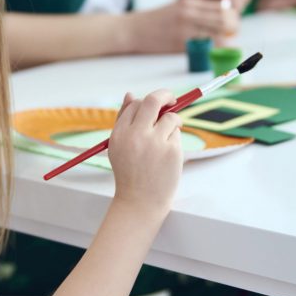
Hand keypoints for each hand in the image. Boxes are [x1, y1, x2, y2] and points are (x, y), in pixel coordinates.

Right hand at [109, 90, 182, 213]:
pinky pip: (177, 134)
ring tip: (168, 139)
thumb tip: (130, 94)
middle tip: (173, 100)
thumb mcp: (119, 147)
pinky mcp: (171, 150)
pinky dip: (174, 139)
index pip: (134, 104)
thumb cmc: (130, 173)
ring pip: (170, 117)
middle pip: (153, 100)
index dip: (146, 103)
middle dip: (166, 95)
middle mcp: (136, 135)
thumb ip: (124, 121)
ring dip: (173, 122)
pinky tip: (167, 155)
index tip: (156, 105)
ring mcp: (154, 142)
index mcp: (120, 133)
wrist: (140, 201)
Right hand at [123, 0, 239, 52]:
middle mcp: (189, 13)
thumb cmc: (156, 21)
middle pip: (225, 18)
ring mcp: (184, 28)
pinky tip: (210, 50)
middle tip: (230, 34)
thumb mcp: (177, 8)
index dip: (232, 15)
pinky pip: (205, 46)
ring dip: (225, 40)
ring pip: (219, 33)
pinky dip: (212, 49)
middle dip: (233, 28)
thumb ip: (197, 11)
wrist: (133, 30)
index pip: (222, 6)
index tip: (231, 22)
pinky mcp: (179, 43)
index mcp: (190, 2)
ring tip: (222, 42)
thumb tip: (221, 17)